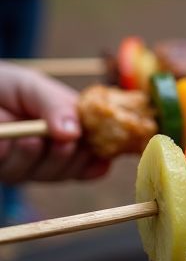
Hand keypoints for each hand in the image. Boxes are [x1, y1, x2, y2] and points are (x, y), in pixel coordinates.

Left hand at [0, 63, 108, 183]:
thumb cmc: (7, 85)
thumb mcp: (36, 87)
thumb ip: (57, 106)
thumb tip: (75, 133)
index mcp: (71, 131)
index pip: (97, 154)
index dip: (101, 156)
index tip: (102, 153)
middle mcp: (52, 153)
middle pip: (73, 169)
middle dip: (67, 155)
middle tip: (60, 139)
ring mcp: (28, 165)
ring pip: (45, 175)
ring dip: (37, 154)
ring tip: (26, 134)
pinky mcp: (5, 171)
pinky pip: (16, 174)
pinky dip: (12, 155)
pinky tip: (6, 140)